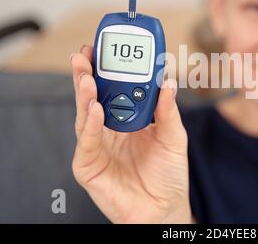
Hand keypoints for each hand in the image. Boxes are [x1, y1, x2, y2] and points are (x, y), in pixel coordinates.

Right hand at [70, 45, 191, 223]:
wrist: (163, 208)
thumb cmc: (168, 174)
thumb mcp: (173, 137)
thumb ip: (168, 111)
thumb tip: (168, 80)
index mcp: (127, 119)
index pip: (113, 89)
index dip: (107, 69)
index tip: (105, 48)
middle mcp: (109, 129)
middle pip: (93, 97)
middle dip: (87, 74)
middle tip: (85, 54)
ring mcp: (97, 146)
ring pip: (84, 115)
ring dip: (85, 94)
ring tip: (87, 76)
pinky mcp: (89, 165)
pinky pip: (87, 142)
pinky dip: (89, 125)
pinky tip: (94, 109)